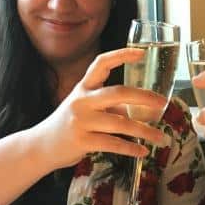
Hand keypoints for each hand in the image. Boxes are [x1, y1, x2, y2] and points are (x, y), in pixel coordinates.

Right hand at [30, 48, 168, 170]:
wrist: (41, 147)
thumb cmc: (70, 124)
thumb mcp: (86, 108)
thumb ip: (110, 105)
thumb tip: (142, 108)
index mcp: (83, 87)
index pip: (101, 63)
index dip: (121, 55)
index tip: (141, 53)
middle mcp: (82, 101)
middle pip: (118, 92)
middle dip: (144, 97)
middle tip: (163, 103)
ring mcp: (81, 121)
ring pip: (121, 123)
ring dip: (144, 131)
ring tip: (160, 137)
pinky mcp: (82, 141)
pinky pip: (113, 144)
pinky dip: (131, 148)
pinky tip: (143, 151)